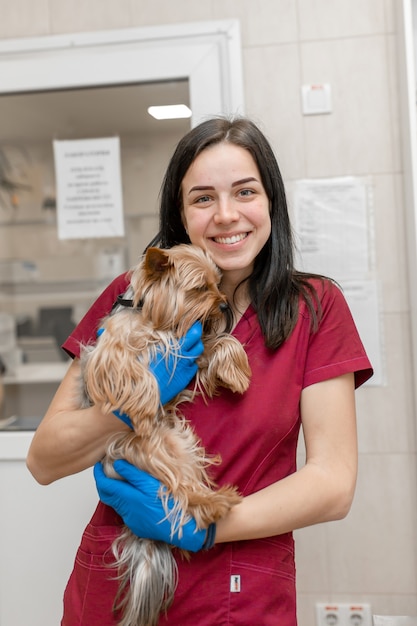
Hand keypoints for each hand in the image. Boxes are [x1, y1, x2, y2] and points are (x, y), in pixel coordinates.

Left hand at [94, 459, 214, 551]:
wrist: (183, 529)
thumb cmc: (171, 503)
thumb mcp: (153, 483)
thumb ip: (133, 474)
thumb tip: (117, 464)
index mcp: (129, 498)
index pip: (104, 485)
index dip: (98, 474)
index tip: (99, 464)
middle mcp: (127, 510)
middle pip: (107, 496)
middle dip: (103, 483)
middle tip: (106, 471)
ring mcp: (131, 520)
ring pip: (117, 504)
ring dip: (116, 492)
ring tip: (123, 481)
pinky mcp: (137, 527)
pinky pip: (126, 512)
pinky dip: (126, 502)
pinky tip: (137, 497)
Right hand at [103, 321, 202, 425]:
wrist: (131, 404)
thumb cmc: (126, 378)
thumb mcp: (120, 357)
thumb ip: (114, 342)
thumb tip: (100, 332)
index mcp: (167, 350)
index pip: (190, 335)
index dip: (193, 328)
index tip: (192, 322)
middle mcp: (178, 360)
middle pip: (196, 344)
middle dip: (196, 337)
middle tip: (193, 330)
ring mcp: (181, 372)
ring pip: (196, 356)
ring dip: (194, 349)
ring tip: (190, 344)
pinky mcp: (181, 383)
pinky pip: (192, 369)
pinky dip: (191, 363)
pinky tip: (185, 360)